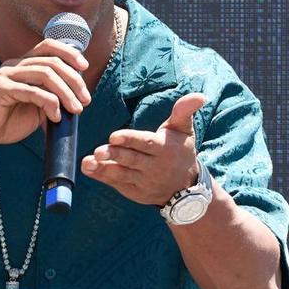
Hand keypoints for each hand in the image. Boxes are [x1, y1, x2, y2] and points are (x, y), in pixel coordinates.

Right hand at [0, 39, 91, 152]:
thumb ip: (50, 98)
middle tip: (85, 100)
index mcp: (22, 64)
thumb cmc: (4, 121)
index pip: (48, 47)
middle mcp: (14, 64)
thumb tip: (74, 97)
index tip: (85, 67)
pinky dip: (49, 103)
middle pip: (52, 62)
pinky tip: (56, 117)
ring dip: (66, 93)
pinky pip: (32, 91)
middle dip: (74, 80)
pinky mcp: (1, 89)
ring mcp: (6, 75)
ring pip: (45, 74)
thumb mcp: (34, 108)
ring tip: (76, 110)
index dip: (69, 52)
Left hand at [81, 93, 206, 204]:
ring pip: (122, 174)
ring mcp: (143, 182)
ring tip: (88, 162)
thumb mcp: (184, 130)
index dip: (129, 140)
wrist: (185, 187)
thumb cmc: (180, 150)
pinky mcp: (134, 192)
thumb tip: (199, 96)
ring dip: (104, 168)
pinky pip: (116, 183)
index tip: (113, 136)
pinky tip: (88, 168)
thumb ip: (184, 112)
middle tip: (97, 151)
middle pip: (131, 160)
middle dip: (114, 155)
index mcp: (164, 149)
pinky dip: (102, 176)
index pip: (145, 144)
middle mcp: (154, 167)